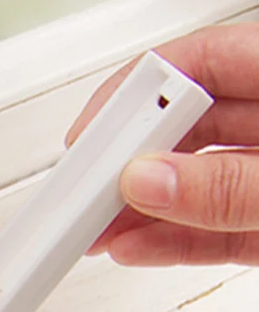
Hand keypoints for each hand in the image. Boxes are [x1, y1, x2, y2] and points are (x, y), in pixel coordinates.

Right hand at [67, 24, 258, 264]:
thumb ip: (230, 184)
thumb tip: (148, 181)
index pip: (197, 64)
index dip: (131, 97)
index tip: (87, 142)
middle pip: (183, 128)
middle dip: (124, 163)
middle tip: (81, 196)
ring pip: (193, 183)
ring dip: (137, 210)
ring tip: (93, 232)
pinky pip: (216, 229)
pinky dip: (173, 242)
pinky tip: (131, 248)